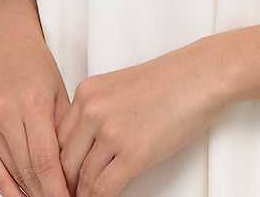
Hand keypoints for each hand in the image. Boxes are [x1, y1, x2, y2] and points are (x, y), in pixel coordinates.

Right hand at [0, 0, 71, 196]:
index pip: (46, 160)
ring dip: (32, 193)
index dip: (59, 187)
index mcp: (32, 103)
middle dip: (49, 193)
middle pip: (28, 171)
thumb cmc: (33, 61)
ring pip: (12, 174)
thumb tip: (74, 167)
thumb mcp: (58, 89)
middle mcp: (6, 115)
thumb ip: (64, 128)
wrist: (1, 40)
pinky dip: (8, 189)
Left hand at [57, 38, 225, 196]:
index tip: (62, 178)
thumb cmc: (169, 80)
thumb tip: (86, 148)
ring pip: (82, 179)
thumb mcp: (119, 88)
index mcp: (87, 92)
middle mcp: (92, 110)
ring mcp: (111, 132)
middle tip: (70, 193)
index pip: (58, 138)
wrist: (200, 75)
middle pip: (64, 161)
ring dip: (83, 194)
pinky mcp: (132, 153)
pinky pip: (103, 189)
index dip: (58, 165)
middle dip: (67, 183)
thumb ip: (97, 112)